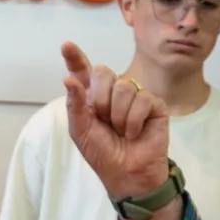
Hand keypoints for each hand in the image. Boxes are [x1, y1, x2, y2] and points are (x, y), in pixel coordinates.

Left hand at [61, 41, 169, 198]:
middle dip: (100, 99)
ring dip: (118, 115)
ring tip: (121, 131)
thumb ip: (74, 105)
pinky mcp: (153, 104)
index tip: (66, 45)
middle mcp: (113, 92)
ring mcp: (134, 96)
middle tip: (104, 120)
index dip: (75, 58)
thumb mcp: (80, 131)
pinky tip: (135, 133)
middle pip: (104, 73)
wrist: (127, 174)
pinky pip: (142, 99)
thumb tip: (67, 78)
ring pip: (123, 86)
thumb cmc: (102, 153)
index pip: (84, 72)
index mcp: (92, 97)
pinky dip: (134, 120)